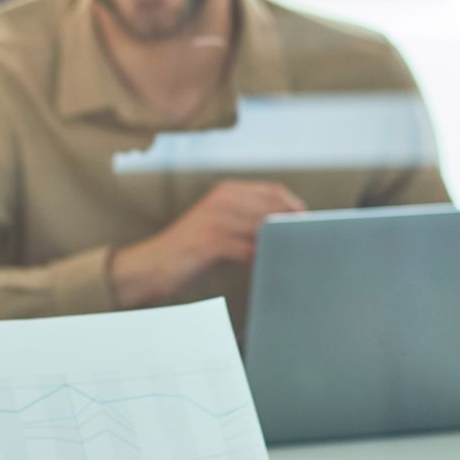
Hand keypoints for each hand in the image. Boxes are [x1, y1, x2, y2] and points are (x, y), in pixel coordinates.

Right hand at [108, 181, 306, 307]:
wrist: (151, 264)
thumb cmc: (189, 249)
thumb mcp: (218, 224)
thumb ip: (247, 220)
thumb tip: (285, 227)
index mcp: (226, 191)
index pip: (273, 191)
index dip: (294, 206)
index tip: (307, 222)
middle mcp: (222, 200)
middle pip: (272, 208)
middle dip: (291, 226)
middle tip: (305, 243)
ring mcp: (215, 219)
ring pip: (262, 228)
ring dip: (278, 244)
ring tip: (287, 257)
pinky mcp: (209, 241)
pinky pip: (246, 249)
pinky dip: (259, 260)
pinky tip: (262, 268)